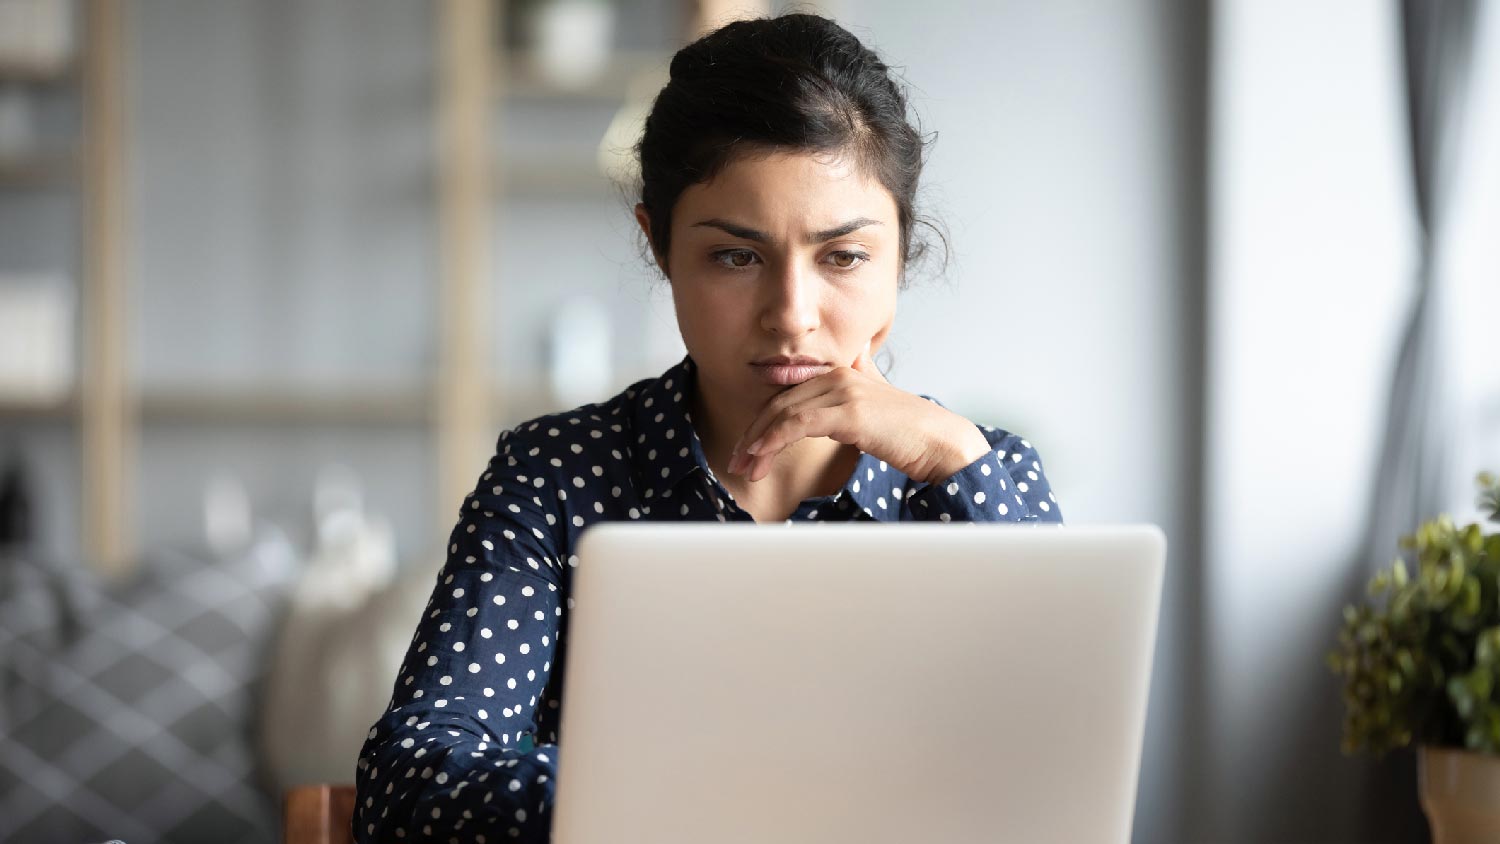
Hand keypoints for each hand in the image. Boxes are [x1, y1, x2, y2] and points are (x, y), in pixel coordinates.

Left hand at [726, 343, 992, 485]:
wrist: (940, 442)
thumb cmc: (908, 430)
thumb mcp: (876, 400)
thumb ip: (861, 377)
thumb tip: (856, 356)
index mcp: (839, 373)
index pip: (786, 395)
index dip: (761, 422)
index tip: (746, 449)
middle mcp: (838, 376)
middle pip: (778, 403)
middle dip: (752, 435)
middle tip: (737, 463)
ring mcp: (843, 391)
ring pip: (783, 413)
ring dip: (758, 443)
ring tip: (745, 468)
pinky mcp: (849, 412)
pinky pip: (798, 423)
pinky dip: (774, 440)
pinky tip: (762, 457)